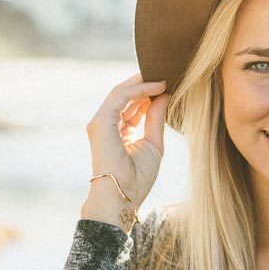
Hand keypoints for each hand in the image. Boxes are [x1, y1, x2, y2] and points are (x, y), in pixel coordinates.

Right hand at [84, 74, 167, 224]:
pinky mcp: (102, 122)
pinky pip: (121, 97)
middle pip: (124, 96)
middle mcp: (105, 124)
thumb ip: (156, 119)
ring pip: (121, 92)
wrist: (122, 196)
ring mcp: (101, 122)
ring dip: (143, 83)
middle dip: (144, 84)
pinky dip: (139, 89)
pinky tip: (158, 86)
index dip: (148, 93)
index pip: (130, 105)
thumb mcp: (153, 144)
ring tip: (164, 76)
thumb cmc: (136, 179)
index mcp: (116, 131)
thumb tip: (163, 96)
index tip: (168, 85)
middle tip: (166, 73)